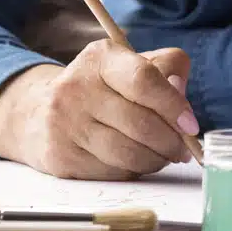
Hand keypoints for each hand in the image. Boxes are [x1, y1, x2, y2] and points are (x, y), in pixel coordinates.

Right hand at [0, 41, 196, 179]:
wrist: (40, 111)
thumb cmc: (104, 88)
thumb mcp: (133, 65)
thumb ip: (167, 71)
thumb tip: (182, 101)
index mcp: (100, 58)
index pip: (144, 81)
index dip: (174, 106)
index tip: (191, 126)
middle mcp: (76, 87)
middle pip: (139, 123)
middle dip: (171, 141)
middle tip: (183, 148)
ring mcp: (64, 123)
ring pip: (127, 153)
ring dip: (156, 160)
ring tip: (164, 156)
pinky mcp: (60, 155)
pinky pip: (111, 171)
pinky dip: (133, 170)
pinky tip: (136, 162)